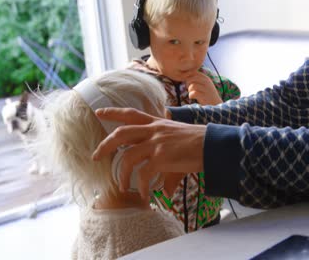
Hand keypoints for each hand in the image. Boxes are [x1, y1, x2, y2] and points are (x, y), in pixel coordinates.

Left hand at [91, 107, 205, 199]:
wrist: (213, 145)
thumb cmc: (200, 143)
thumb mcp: (179, 145)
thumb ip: (167, 166)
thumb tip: (164, 191)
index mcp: (157, 123)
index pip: (131, 114)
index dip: (113, 112)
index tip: (99, 112)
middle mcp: (154, 130)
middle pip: (121, 133)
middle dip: (105, 144)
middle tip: (95, 155)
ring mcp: (156, 143)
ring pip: (127, 157)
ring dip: (122, 174)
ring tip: (122, 186)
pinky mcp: (161, 157)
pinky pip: (143, 174)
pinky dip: (141, 187)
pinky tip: (145, 196)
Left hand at [185, 72, 222, 104]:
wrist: (216, 104)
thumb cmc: (207, 94)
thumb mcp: (203, 84)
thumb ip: (196, 79)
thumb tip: (184, 76)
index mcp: (205, 78)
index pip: (193, 72)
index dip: (188, 77)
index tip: (188, 83)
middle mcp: (206, 82)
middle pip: (191, 78)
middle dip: (187, 83)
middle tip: (189, 88)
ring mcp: (206, 89)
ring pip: (192, 86)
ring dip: (189, 90)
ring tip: (191, 93)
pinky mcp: (205, 96)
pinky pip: (193, 93)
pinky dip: (190, 95)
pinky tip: (192, 97)